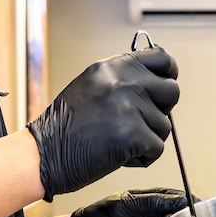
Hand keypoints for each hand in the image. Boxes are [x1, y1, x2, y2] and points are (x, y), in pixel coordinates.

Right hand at [27, 47, 178, 200]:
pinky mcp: (133, 134)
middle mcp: (123, 81)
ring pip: (164, 125)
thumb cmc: (64, 127)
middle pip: (172, 91)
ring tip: (119, 141)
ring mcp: (129, 106)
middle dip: (161, 110)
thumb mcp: (92, 86)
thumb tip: (155, 83)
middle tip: (139, 122)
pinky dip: (142, 158)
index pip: (162, 58)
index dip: (168, 74)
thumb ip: (122, 79)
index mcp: (113, 66)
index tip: (163, 87)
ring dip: (147, 138)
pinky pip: (157, 149)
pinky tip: (119, 155)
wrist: (43, 154)